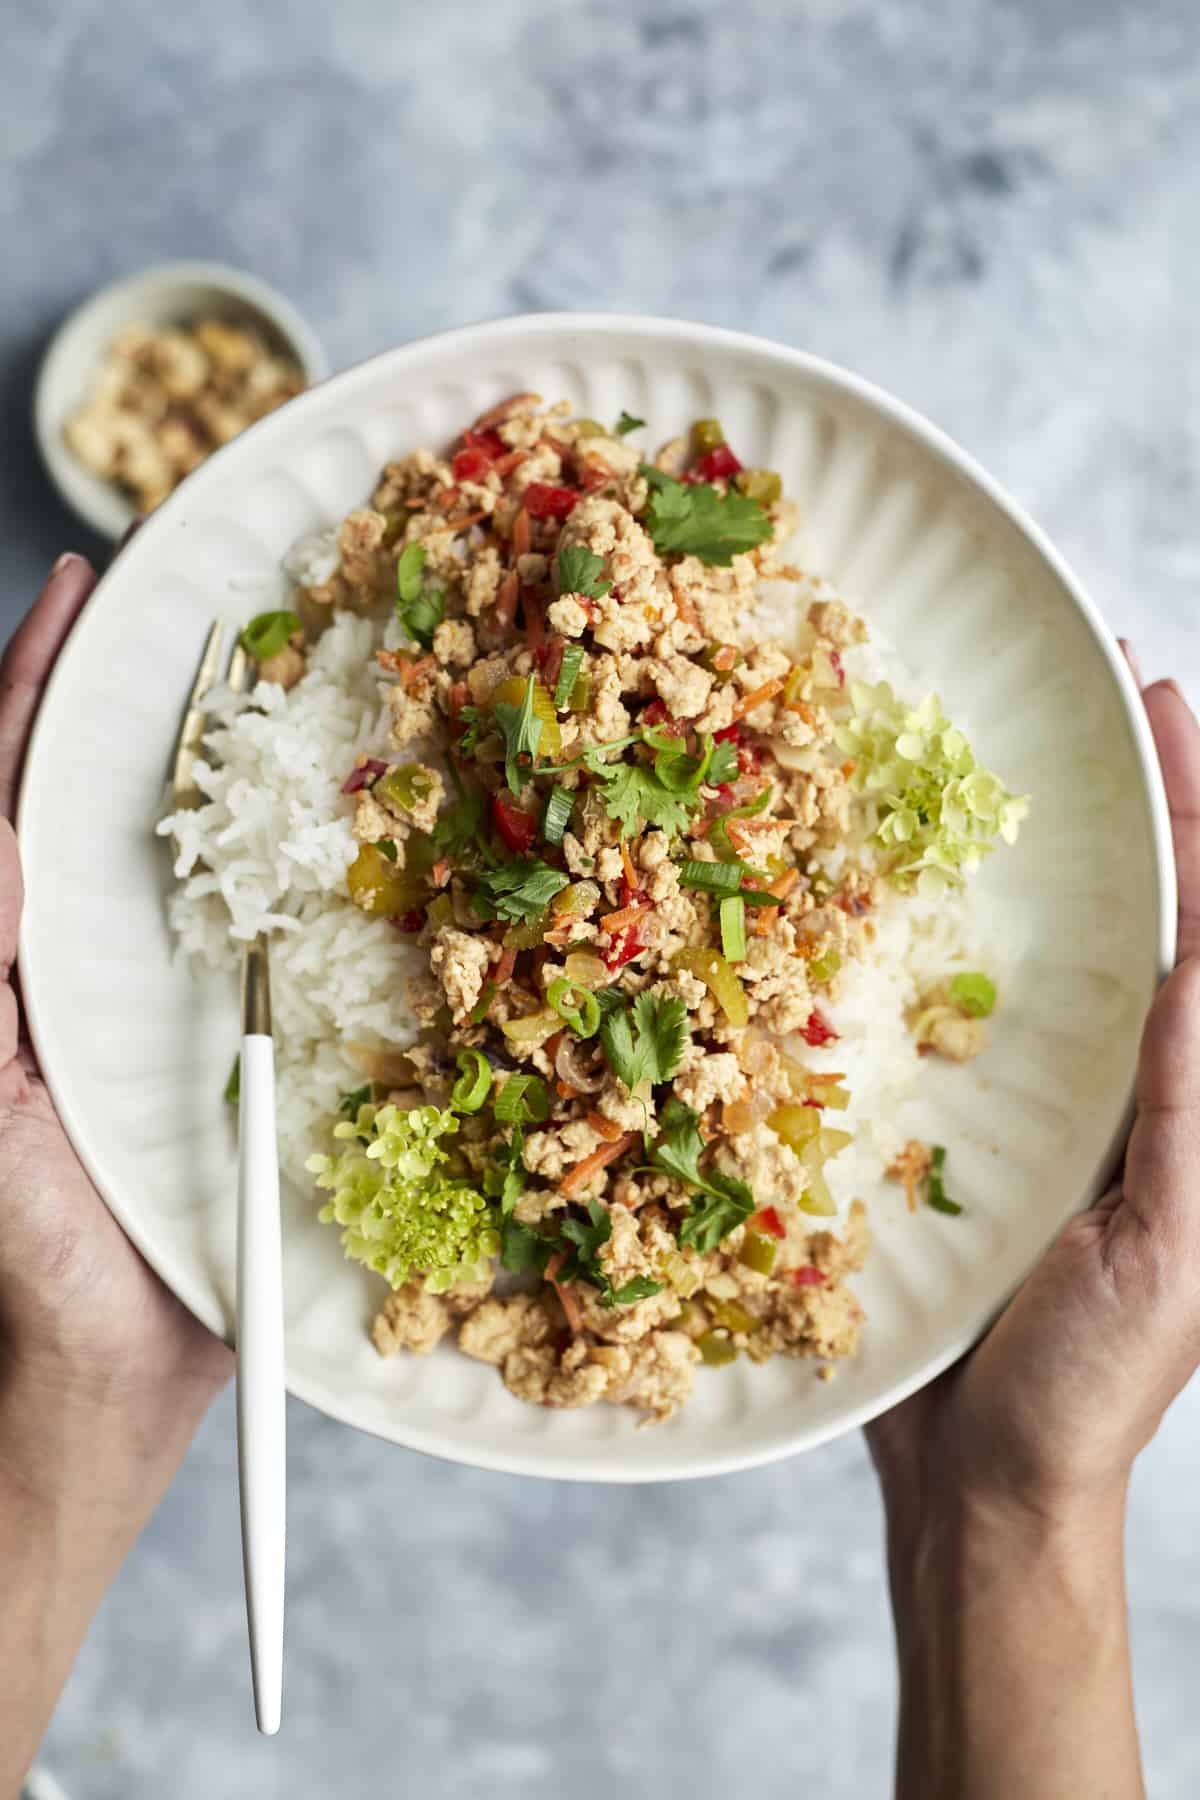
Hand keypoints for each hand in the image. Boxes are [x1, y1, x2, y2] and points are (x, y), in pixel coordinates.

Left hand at [0, 553, 230, 1495]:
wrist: (106, 1381)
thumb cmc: (27, 1260)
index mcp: (11, 960)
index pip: (8, 793)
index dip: (31, 688)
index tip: (78, 591)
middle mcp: (79, 961)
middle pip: (96, 801)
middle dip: (124, 698)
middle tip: (184, 605)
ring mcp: (155, 1002)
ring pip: (182, 859)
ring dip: (214, 771)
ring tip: (266, 682)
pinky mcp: (230, 1052)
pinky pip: (264, 944)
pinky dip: (289, 880)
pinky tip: (335, 835)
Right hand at [866, 667, 1199, 1530]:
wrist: (985, 1480)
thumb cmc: (1090, 1385)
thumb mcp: (1171, 1249)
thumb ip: (1191, 1114)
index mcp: (1188, 1102)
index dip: (1192, 809)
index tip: (1157, 701)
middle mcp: (1120, 1083)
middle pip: (1135, 912)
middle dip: (1128, 802)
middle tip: (1090, 689)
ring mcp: (1038, 1104)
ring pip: (1046, 952)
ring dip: (1033, 853)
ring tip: (999, 754)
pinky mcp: (955, 1133)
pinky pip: (948, 1018)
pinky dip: (936, 941)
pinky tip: (899, 889)